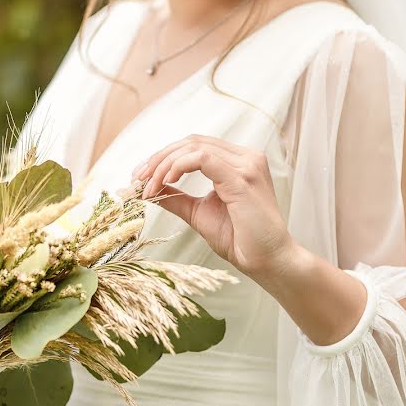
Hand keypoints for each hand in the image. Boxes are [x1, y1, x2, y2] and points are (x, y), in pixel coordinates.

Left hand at [131, 134, 294, 278]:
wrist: (268, 262)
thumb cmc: (240, 240)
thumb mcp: (198, 212)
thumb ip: (175, 196)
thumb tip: (145, 189)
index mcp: (238, 162)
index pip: (194, 146)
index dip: (163, 157)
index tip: (139, 177)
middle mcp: (245, 157)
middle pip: (190, 142)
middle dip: (158, 159)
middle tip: (136, 180)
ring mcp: (246, 165)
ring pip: (193, 147)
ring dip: (163, 165)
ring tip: (147, 186)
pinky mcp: (242, 178)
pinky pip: (202, 158)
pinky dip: (177, 167)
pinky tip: (165, 182)